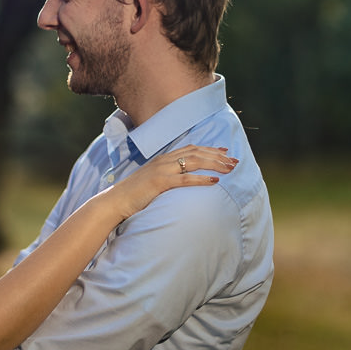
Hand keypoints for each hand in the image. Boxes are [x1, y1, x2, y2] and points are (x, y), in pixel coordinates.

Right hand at [101, 144, 235, 218]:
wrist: (116, 200)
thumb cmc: (135, 194)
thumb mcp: (153, 181)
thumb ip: (167, 177)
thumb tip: (182, 179)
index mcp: (163, 159)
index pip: (191, 149)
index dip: (209, 149)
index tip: (225, 151)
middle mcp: (164, 161)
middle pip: (196, 153)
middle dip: (217, 156)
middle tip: (234, 161)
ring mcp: (162, 170)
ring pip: (193, 162)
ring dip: (214, 164)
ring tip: (229, 169)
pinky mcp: (160, 182)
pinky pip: (185, 179)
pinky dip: (201, 179)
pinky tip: (214, 181)